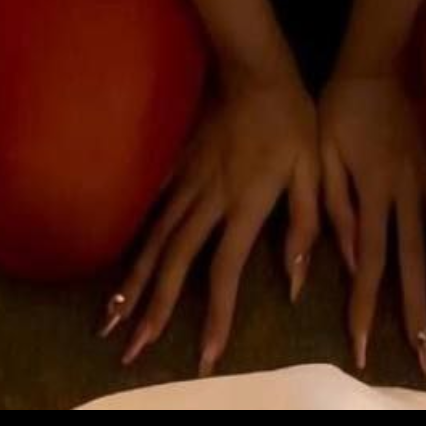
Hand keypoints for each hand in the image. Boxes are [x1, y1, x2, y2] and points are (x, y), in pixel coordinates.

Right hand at [98, 64, 319, 377]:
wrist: (255, 71)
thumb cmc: (294, 123)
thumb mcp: (316, 172)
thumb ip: (307, 226)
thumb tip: (296, 282)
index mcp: (245, 204)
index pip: (225, 269)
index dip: (216, 314)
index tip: (205, 354)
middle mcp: (208, 200)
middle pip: (173, 262)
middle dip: (151, 308)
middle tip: (129, 347)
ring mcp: (186, 181)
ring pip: (153, 239)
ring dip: (131, 281)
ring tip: (110, 317)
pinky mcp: (175, 166)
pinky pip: (150, 208)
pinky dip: (132, 239)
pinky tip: (118, 262)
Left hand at [317, 69, 425, 377]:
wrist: (377, 65)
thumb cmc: (339, 110)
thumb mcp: (321, 155)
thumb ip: (332, 208)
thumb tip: (338, 258)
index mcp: (373, 192)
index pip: (368, 262)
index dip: (365, 305)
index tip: (363, 344)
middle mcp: (408, 195)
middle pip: (415, 264)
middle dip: (420, 316)